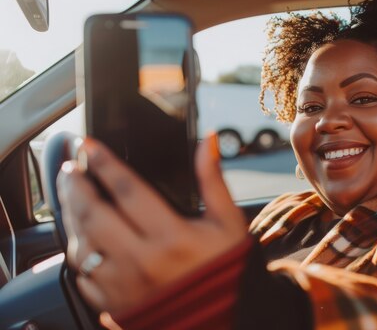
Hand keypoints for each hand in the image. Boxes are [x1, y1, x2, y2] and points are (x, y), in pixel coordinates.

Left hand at [57, 133, 246, 314]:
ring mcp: (123, 284)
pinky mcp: (112, 302)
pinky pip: (82, 274)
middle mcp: (142, 260)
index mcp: (172, 237)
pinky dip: (78, 251)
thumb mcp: (227, 222)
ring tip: (71, 195)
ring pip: (81, 244)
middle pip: (94, 214)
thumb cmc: (223, 269)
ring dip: (70, 215)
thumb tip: (208, 142)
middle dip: (76, 185)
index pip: (127, 190)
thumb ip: (212, 180)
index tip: (89, 145)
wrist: (218, 318)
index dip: (104, 163)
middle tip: (71, 167)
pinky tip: (81, 235)